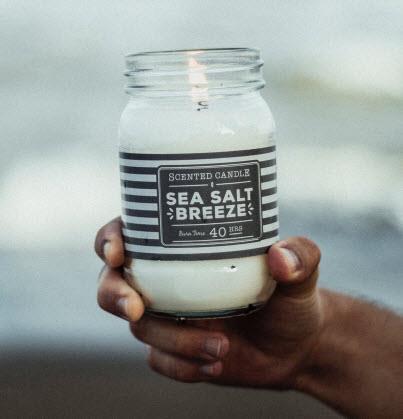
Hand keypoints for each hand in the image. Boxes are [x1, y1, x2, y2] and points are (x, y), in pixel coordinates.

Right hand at [95, 217, 321, 388]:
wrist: (296, 347)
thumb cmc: (292, 299)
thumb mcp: (302, 273)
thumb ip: (301, 256)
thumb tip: (279, 257)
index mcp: (184, 251)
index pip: (132, 235)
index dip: (111, 239)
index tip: (119, 251)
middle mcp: (167, 281)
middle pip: (112, 284)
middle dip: (116, 296)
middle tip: (139, 308)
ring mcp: (168, 318)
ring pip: (140, 327)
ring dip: (174, 339)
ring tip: (221, 346)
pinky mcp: (175, 350)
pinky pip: (158, 360)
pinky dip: (182, 366)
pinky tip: (215, 363)